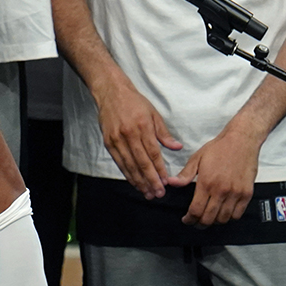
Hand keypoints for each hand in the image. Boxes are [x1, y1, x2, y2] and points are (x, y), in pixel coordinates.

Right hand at [94, 81, 182, 198]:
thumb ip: (164, 133)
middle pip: (141, 162)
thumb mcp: (153, 113)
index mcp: (142, 127)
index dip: (159, 170)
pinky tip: (133, 182)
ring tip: (147, 192)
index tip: (166, 183)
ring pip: (129, 164)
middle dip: (150, 180)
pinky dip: (126, 173)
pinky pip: (119, 161)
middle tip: (158, 194)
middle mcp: (128, 134)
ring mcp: (116, 139)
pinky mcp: (108, 142)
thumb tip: (177, 147)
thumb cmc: (134, 102)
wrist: (110, 92)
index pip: (153, 153)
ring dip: (138, 180)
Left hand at [166, 126, 260, 226]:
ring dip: (214, 222)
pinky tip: (223, 214)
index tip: (186, 220)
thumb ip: (185, 174)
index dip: (189, 219)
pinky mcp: (247, 194)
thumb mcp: (197, 158)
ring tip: (208, 219)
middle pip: (209, 218)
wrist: (241, 141)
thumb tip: (171, 183)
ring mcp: (236, 194)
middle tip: (195, 223)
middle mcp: (221, 191)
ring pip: (224, 218)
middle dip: (200, 224)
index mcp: (207, 183)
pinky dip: (229, 218)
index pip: (196, 209)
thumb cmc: (218, 148)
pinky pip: (237, 214)